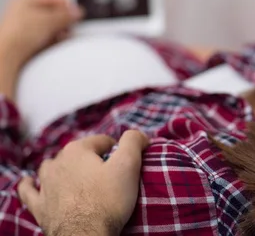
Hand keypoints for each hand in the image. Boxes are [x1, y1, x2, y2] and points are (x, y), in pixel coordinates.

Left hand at [0, 0, 82, 98]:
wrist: (7, 56)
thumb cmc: (18, 35)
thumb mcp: (49, 20)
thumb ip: (66, 15)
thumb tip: (76, 12)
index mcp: (25, 0)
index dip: (67, 5)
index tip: (77, 12)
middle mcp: (23, 12)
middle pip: (52, 13)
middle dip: (63, 20)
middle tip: (72, 25)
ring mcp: (24, 27)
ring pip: (49, 26)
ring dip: (59, 31)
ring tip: (64, 36)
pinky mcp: (26, 41)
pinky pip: (45, 37)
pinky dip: (53, 39)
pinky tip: (56, 42)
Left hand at [18, 131, 149, 235]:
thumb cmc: (108, 199)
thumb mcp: (128, 165)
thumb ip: (133, 141)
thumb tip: (138, 135)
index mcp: (78, 150)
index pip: (104, 141)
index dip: (118, 151)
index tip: (127, 165)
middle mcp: (57, 163)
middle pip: (80, 154)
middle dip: (93, 161)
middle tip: (110, 176)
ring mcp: (45, 185)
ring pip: (52, 167)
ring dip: (64, 168)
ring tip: (79, 178)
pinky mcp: (39, 206)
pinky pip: (28, 191)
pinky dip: (29, 185)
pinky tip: (30, 183)